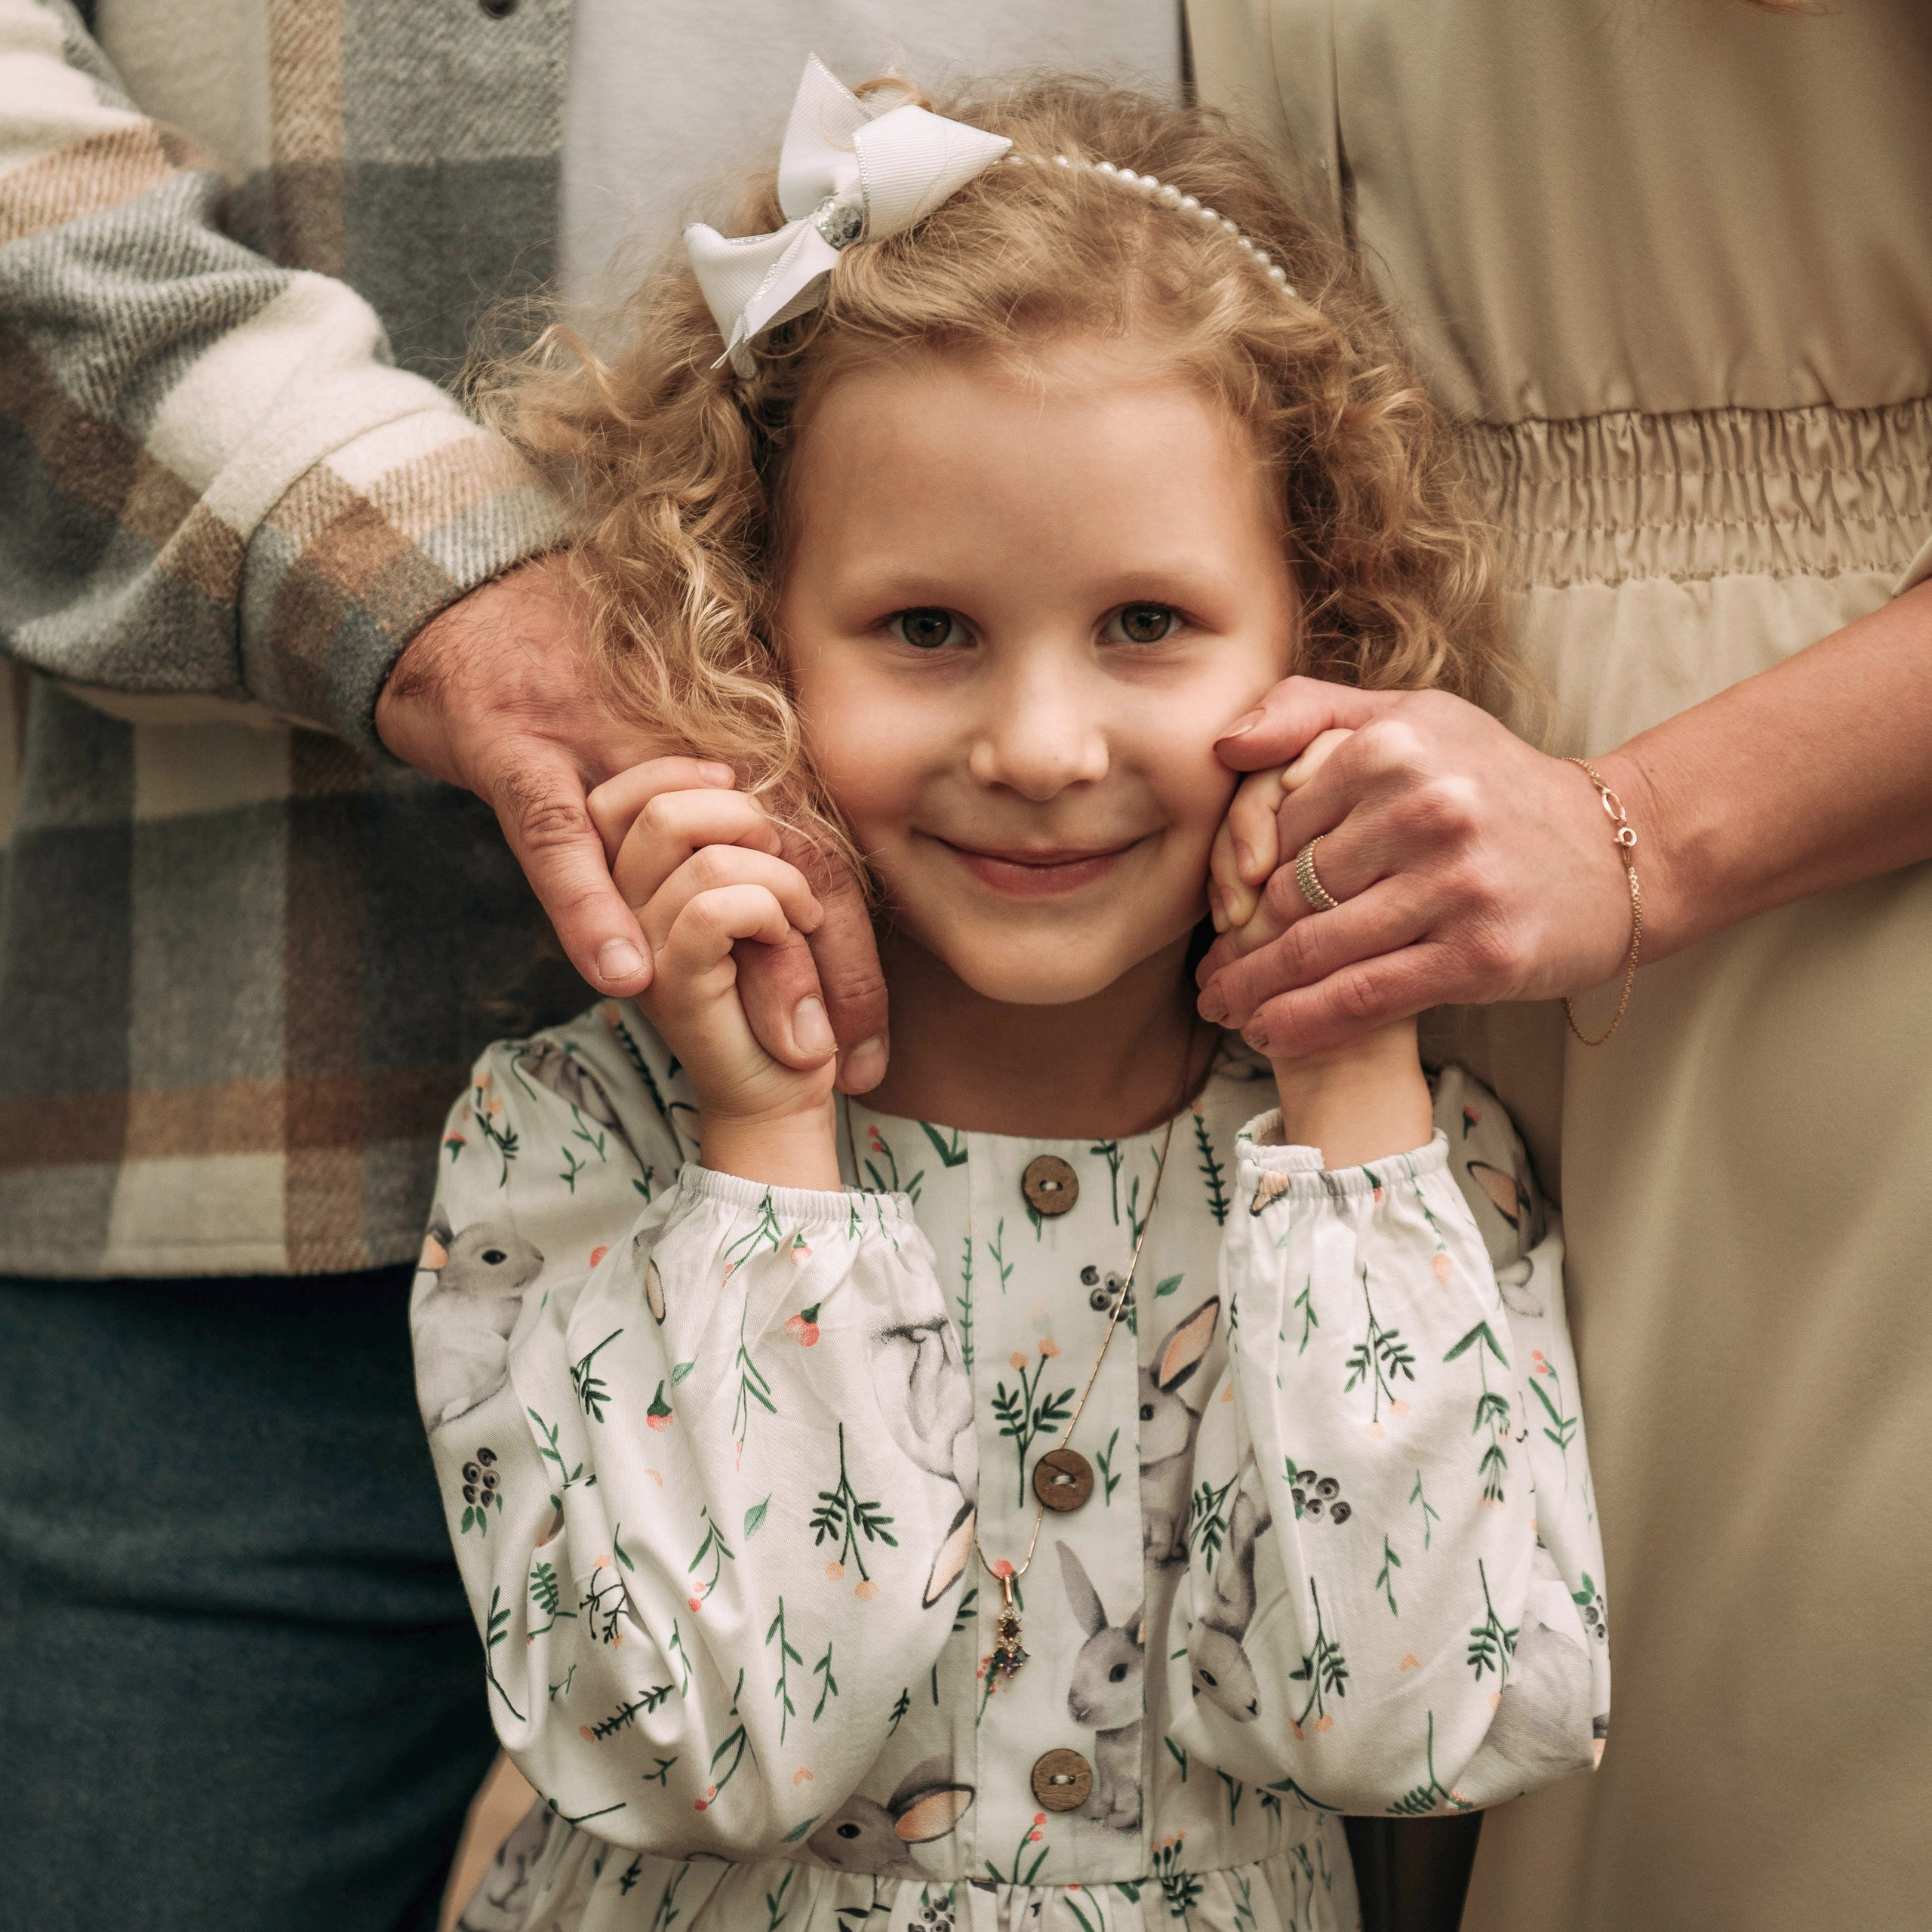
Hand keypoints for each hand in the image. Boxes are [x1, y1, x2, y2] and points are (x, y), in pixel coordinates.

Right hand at [376, 560, 888, 1087]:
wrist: (464, 590)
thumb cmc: (577, 667)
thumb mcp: (676, 718)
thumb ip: (735, 793)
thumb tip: (794, 887)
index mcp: (729, 741)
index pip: (814, 852)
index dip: (852, 951)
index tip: (875, 1045)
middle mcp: (685, 744)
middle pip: (789, 860)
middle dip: (828, 971)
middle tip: (850, 1063)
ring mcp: (602, 752)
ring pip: (702, 858)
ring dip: (749, 950)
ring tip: (787, 1035)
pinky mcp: (518, 752)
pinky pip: (560, 838)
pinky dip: (590, 907)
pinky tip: (624, 973)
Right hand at [606, 772, 840, 1186]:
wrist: (778, 1093)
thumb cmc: (778, 990)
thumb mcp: (761, 897)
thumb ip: (734, 841)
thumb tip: (735, 778)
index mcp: (629, 884)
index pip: (624, 796)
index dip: (691, 778)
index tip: (752, 819)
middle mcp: (618, 912)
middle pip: (659, 810)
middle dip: (746, 821)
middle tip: (784, 872)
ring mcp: (638, 950)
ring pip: (702, 857)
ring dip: (776, 877)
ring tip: (799, 916)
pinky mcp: (672, 985)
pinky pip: (714, 908)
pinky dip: (770, 909)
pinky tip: (788, 934)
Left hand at [1195, 678, 1636, 1056]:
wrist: (1616, 851)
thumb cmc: (1491, 783)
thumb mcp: (1411, 718)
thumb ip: (1308, 711)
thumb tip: (1223, 747)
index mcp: (1393, 747)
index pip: (1272, 823)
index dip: (1236, 872)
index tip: (1224, 908)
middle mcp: (1425, 810)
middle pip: (1286, 890)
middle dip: (1240, 940)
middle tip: (1209, 974)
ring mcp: (1454, 885)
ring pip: (1316, 949)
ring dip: (1255, 990)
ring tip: (1223, 1007)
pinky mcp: (1479, 953)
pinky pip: (1364, 996)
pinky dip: (1305, 1021)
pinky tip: (1268, 1032)